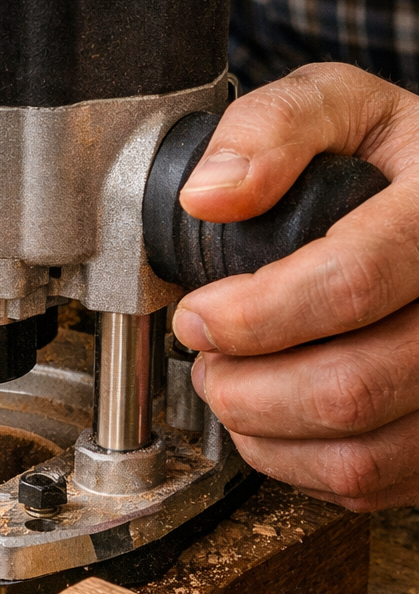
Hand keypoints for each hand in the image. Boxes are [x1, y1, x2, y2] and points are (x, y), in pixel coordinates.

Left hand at [173, 62, 418, 509]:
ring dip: (263, 434)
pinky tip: (277, 416)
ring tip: (234, 387)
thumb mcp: (341, 108)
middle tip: (208, 359)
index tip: (197, 314)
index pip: (350, 284)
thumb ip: (272, 129)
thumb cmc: (395, 161)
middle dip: (243, 386)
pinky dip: (299, 464)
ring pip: (361, 457)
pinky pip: (373, 485)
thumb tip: (208, 194)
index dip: (251, 314)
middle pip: (350, 388)